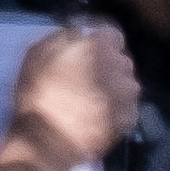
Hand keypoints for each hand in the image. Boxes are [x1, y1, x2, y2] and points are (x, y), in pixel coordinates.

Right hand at [0, 25, 136, 170]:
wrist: (48, 139)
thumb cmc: (38, 93)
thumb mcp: (38, 53)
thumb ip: (64, 36)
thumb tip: (79, 31)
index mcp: (101, 47)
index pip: (111, 32)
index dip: (97, 39)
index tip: (85, 46)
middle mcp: (123, 68)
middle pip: (119, 58)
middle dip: (104, 63)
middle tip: (81, 75)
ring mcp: (130, 95)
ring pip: (124, 82)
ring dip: (111, 85)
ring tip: (87, 97)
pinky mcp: (131, 118)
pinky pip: (125, 104)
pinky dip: (114, 106)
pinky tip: (94, 112)